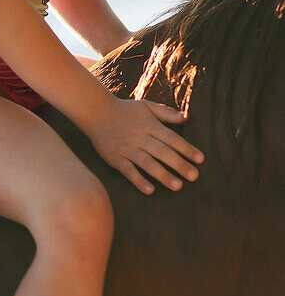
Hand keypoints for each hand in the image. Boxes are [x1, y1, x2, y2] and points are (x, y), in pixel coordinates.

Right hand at [88, 96, 203, 194]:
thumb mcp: (146, 105)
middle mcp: (140, 138)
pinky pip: (128, 170)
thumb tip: (186, 117)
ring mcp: (127, 149)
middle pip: (163, 152)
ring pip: (148, 163)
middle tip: (195, 176)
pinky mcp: (115, 158)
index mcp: (150, 125)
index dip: (187, 149)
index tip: (200, 159)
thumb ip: (166, 112)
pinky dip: (138, 180)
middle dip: (179, 164)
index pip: (172, 138)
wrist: (96, 111)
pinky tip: (149, 190)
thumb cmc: (124, 109)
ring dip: (163, 175)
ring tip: (178, 186)